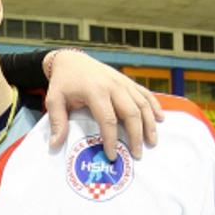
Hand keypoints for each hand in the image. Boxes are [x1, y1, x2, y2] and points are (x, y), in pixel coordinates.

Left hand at [42, 48, 163, 160]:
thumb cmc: (63, 82)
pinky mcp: (128, 81)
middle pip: (131, 113)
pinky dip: (154, 106)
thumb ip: (57, 122)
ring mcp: (123, 82)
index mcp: (95, 91)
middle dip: (136, 136)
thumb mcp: (54, 100)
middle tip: (137, 155)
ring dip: (149, 124)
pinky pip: (145, 93)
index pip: (108, 120)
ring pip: (142, 104)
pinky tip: (160, 119)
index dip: (112, 140)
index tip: (112, 155)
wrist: (72, 59)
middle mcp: (113, 85)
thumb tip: (55, 145)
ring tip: (152, 142)